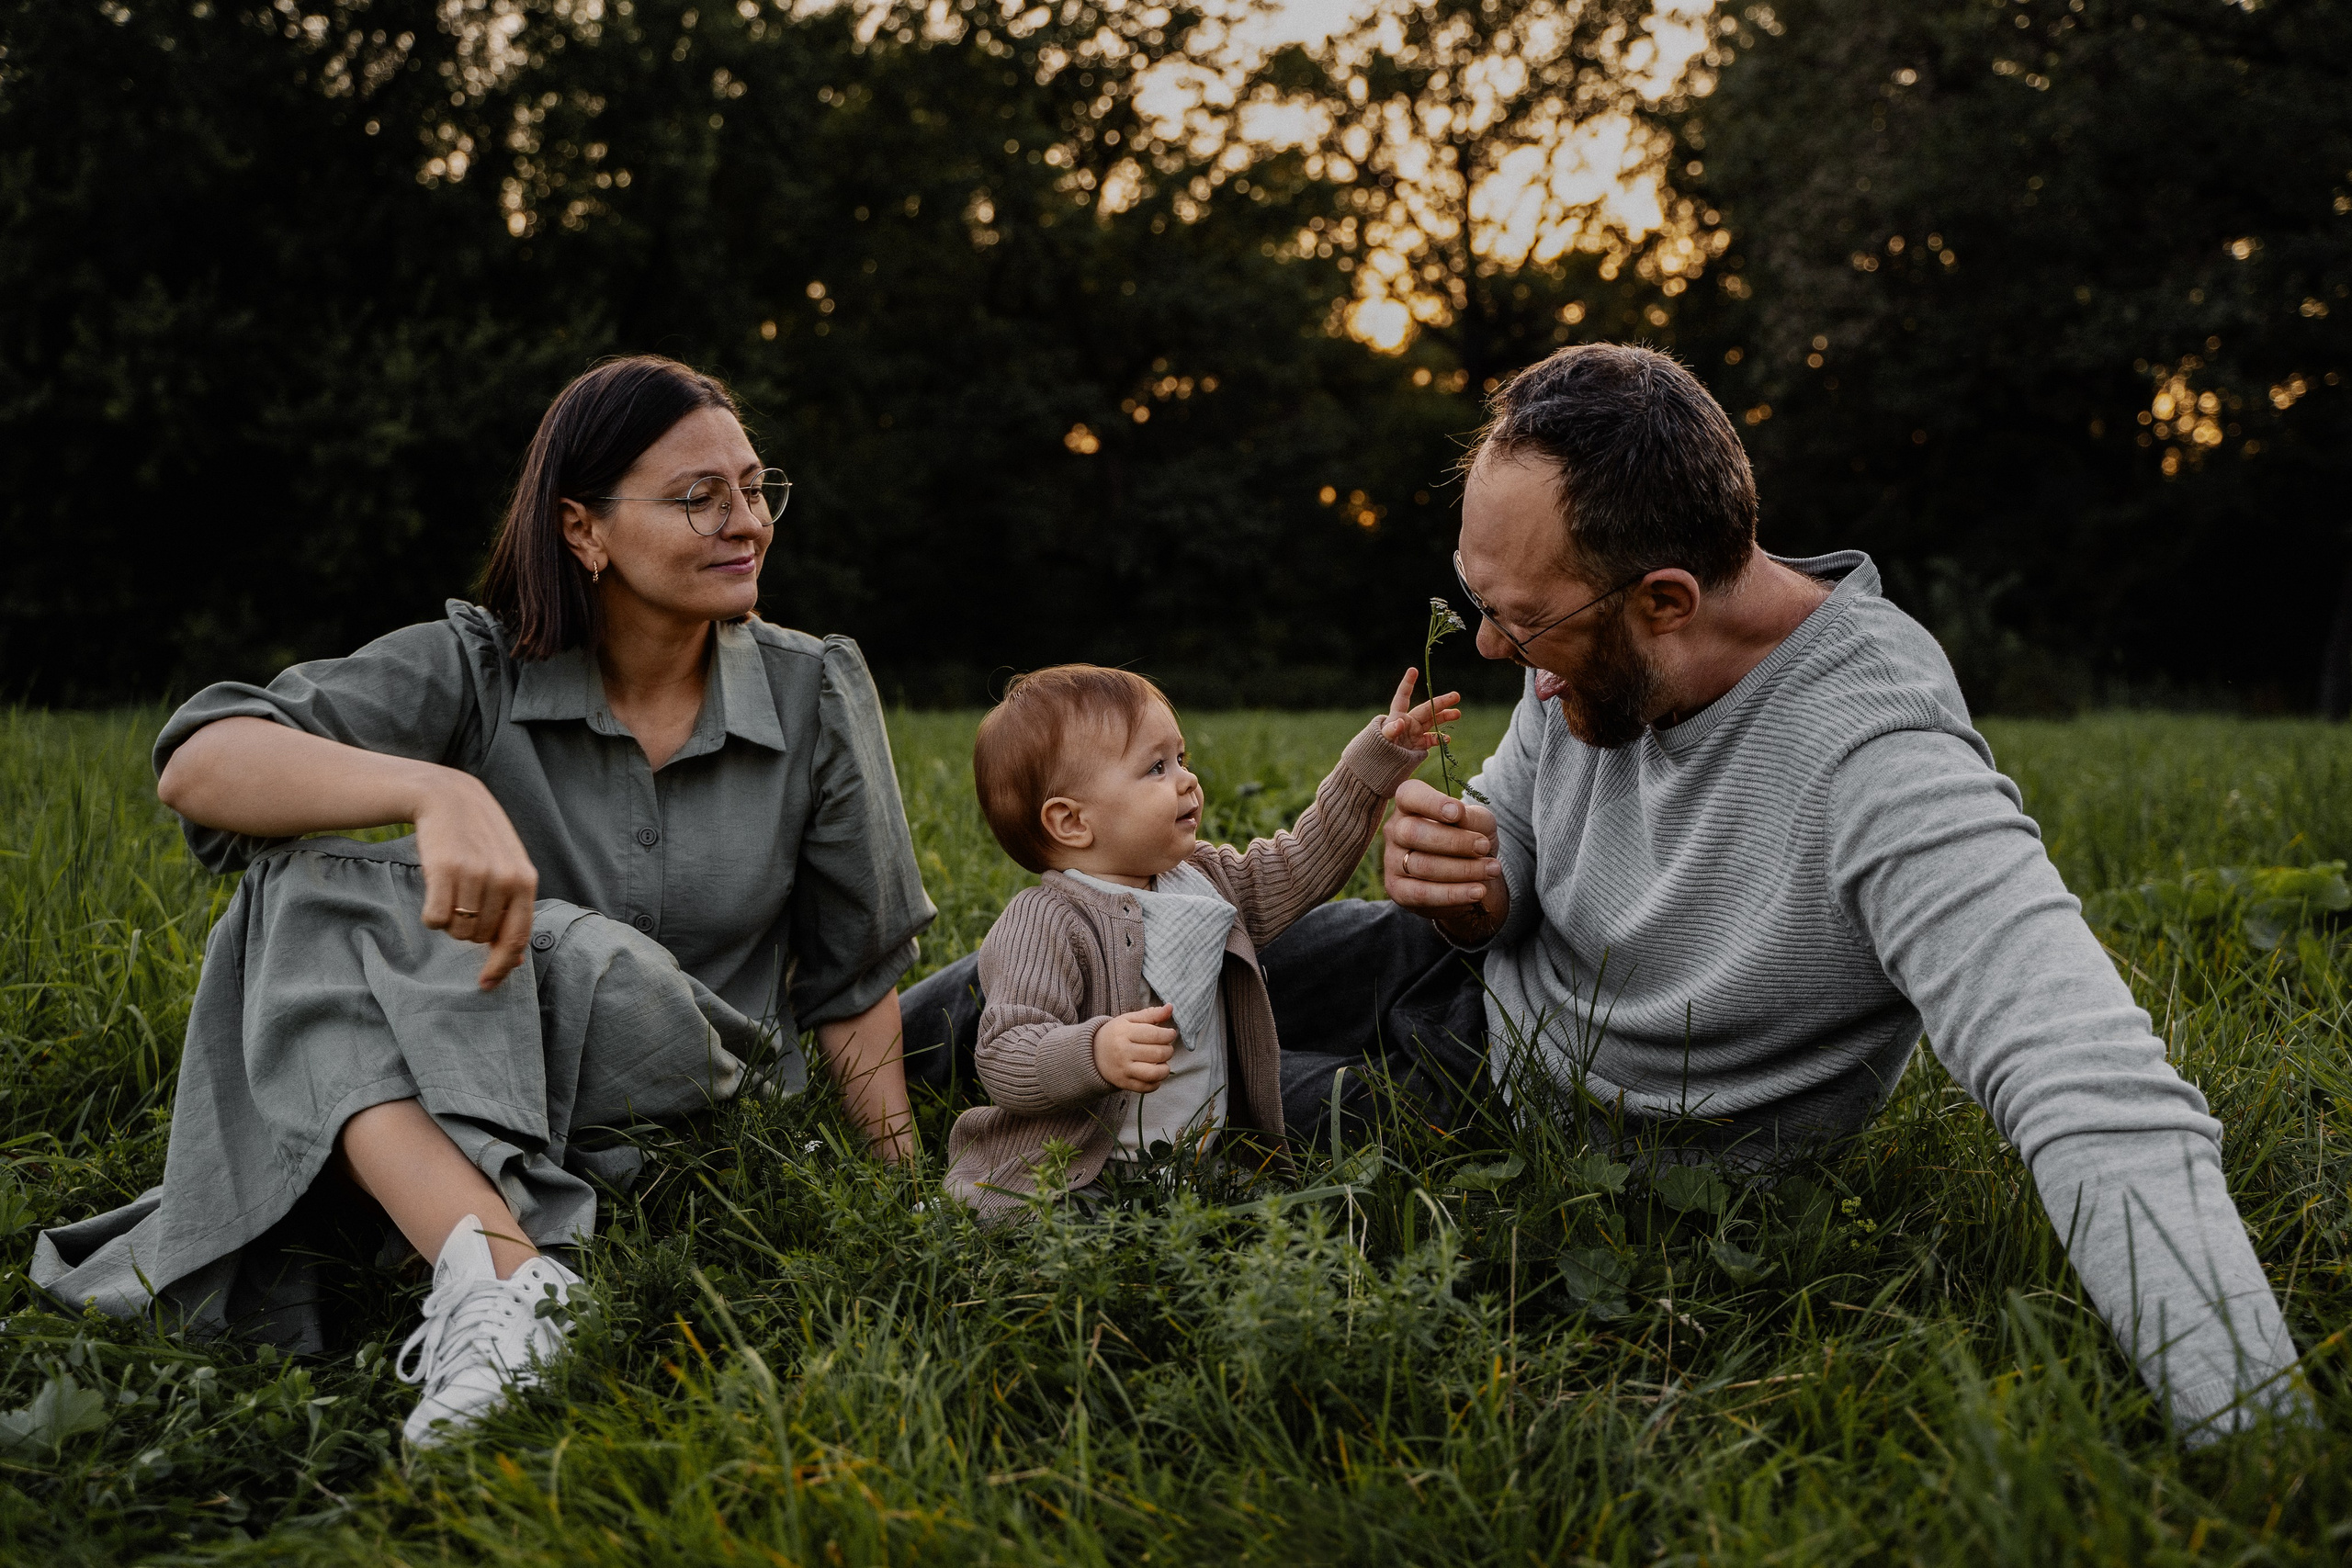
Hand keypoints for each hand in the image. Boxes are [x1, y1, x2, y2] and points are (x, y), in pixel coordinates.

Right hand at [411, 769, 539, 989]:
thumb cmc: (479, 840)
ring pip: (456, 930)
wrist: (448, 798)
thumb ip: (514, 910)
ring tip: (450, 891)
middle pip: (479, 937)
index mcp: (525, 881)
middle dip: (467, 931)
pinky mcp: (444, 870)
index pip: (517, 937)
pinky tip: (434, 891)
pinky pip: (433, 919)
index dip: (501, 966)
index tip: (486, 984)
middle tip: (462, 902)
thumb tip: (516, 961)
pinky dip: (430, 914)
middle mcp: (504, 878)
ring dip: (449, 922)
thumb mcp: (507, 868)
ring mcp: (475, 873)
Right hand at [1093, 1004, 1177, 1092]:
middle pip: (1158, 1053)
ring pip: (1154, 1073)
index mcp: (1125, 1032)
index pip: (1155, 1035)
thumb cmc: (1116, 1034)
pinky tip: (1155, 1073)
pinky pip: (1146, 1087)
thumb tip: (1171, 1007)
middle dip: (1169, 1050)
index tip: (1170, 1034)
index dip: (1169, 1035)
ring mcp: (1123, 1069)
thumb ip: (1151, 1014)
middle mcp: (1123, 1051)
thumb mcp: (1129, 1020)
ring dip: (1165, 1068)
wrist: (1091, 1053)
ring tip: (1163, 1062)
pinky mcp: (1123, 1083)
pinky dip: (1156, 1082)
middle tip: (1166, 1048)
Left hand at [1379, 668, 1463, 751]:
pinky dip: (1440, 738)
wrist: (1378, 768)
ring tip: (1458, 713)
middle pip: (1426, 709)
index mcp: (1397, 716)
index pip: (1403, 697)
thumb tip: (1400, 723)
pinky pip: (1431, 739)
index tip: (1413, 670)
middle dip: (1441, 702)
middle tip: (1456, 696)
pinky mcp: (1418, 745)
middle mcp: (1408, 722)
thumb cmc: (1376, 749)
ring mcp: (1414, 733)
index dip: (1407, 683)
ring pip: (1433, 721)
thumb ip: (1390, 731)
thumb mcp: (1381, 739)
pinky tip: (1446, 739)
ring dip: (1445, 717)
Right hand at [1383, 778, 1507, 937]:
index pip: (1409, 795)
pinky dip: (1454, 893)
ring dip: (1463, 869)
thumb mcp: (1480, 823)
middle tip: (1484, 846)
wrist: (1467, 878)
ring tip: (1492, 869)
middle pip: (1413, 832)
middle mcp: (1395, 830)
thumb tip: (1459, 817)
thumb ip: (1472, 817)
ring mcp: (1392, 861)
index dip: (1431, 803)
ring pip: (1422, 865)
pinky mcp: (1397, 890)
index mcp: (1410, 804)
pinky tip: (1478, 891)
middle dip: (1454, 841)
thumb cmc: (1470, 840)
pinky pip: (1422, 893)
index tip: (1457, 812)